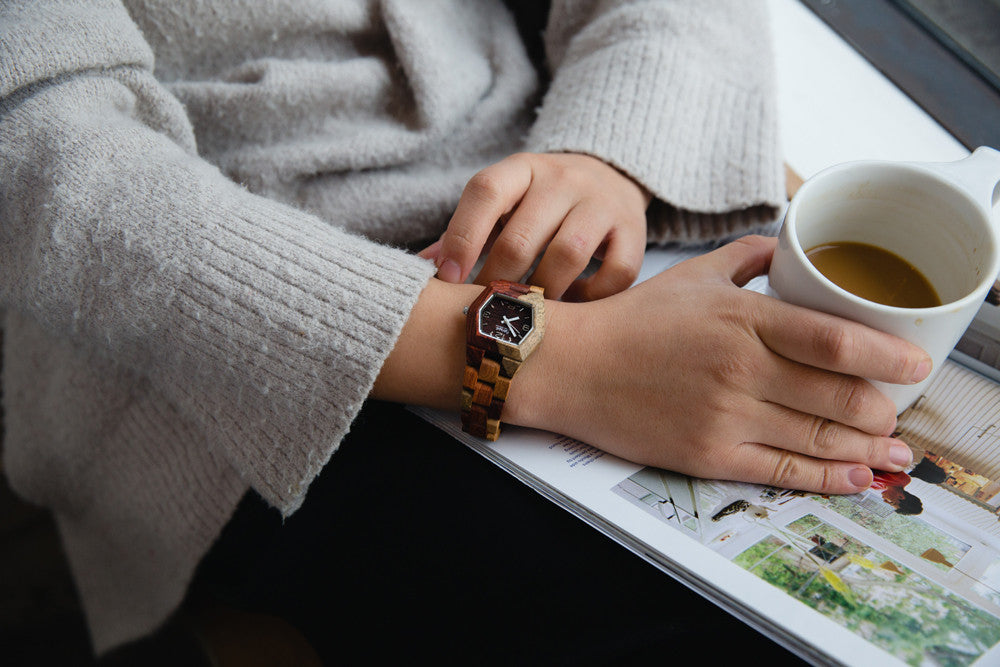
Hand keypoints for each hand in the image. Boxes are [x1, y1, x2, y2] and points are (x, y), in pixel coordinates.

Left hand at [419, 152, 650, 300]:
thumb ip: (466, 233)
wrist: (611, 174)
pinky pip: (615, 272)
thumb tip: (419, 268)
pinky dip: (591, 297)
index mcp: (522, 168)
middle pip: (522, 236)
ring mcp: (602, 202)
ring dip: (542, 293)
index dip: (461, 237)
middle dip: (497, 281)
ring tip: (527, 315)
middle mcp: (564, 179)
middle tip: (484, 311)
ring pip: (568, 254)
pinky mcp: (634, 229)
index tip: (445, 279)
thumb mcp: (504, 202)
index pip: (486, 192)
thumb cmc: (540, 201)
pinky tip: (573, 305)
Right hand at [506, 236, 932, 493]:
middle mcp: (740, 369)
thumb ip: (747, 258)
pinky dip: (828, 478)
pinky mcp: (708, 453)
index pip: (834, 339)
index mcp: (741, 319)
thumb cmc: (630, 323)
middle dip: (883, 410)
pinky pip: (783, 472)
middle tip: (898, 410)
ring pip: (818, 438)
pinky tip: (855, 476)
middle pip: (838, 396)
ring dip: (867, 447)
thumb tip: (787, 245)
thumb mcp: (691, 276)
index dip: (887, 356)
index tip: (917, 365)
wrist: (570, 367)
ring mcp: (725, 415)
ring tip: (892, 449)